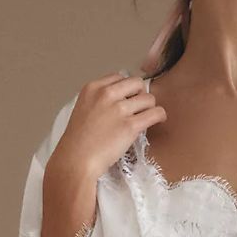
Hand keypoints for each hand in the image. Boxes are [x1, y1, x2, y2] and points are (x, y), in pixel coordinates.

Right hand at [51, 72, 167, 182]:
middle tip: (139, 108)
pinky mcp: (130, 126)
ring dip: (150, 107)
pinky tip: (158, 120)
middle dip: (140, 94)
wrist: (76, 160)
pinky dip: (160, 116)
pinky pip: (155, 113)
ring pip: (148, 98)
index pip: (119, 77)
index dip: (127, 89)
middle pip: (136, 83)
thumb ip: (100, 101)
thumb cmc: (78, 141)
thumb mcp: (83, 110)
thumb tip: (121, 100)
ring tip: (147, 117)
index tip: (128, 99)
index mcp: (92, 88)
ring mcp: (119, 109)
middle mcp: (106, 94)